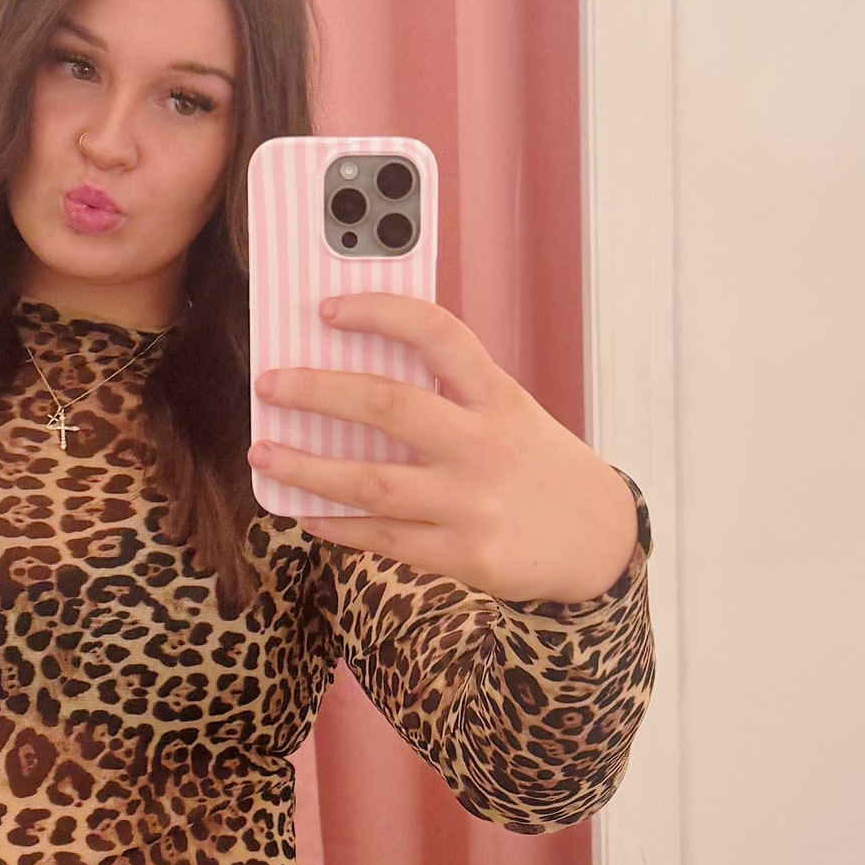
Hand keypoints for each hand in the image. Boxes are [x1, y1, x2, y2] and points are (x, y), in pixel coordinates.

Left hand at [249, 292, 639, 603]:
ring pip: (371, 484)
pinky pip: (384, 540)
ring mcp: (473, 504)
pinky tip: (307, 514)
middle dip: (317, 392)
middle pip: (387, 407)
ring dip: (307, 469)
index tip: (327, 308)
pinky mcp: (465, 556)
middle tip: (269, 385)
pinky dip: (338, 526)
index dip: (379, 313)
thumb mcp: (512, 413)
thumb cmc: (539, 466)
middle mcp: (485, 445)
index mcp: (497, 397)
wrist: (600, 541)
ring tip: (264, 456)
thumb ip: (450, 396)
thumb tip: (355, 378)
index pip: (437, 334)